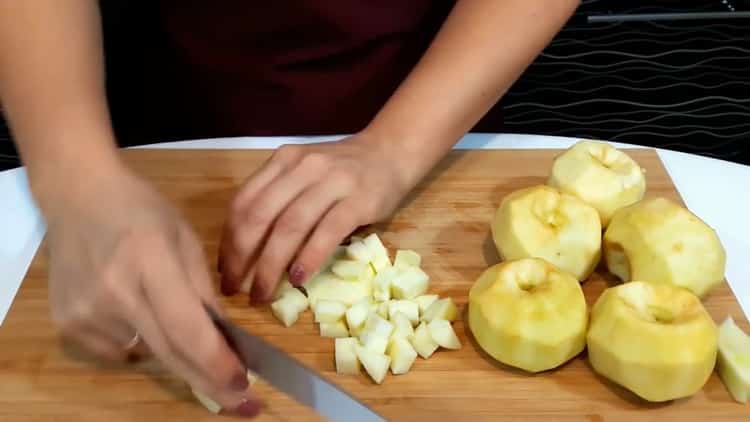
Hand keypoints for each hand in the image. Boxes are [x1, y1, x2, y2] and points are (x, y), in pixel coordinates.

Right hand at [42, 163, 260, 416]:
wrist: (77, 196)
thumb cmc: (141, 211)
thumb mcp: (185, 239)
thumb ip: (204, 291)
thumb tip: (225, 340)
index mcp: (150, 260)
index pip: (187, 328)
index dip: (217, 363)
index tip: (245, 387)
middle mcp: (114, 292)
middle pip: (169, 353)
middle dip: (210, 383)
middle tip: (241, 403)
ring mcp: (86, 312)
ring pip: (148, 352)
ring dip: (172, 348)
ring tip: (161, 305)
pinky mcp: (68, 324)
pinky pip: (119, 350)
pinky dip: (138, 338)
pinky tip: (131, 305)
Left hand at [218, 133, 412, 301]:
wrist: (391, 153)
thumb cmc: (343, 171)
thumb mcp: (304, 173)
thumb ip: (279, 199)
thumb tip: (248, 251)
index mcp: (283, 161)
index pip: (244, 202)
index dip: (227, 240)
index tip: (224, 270)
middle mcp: (303, 167)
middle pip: (259, 216)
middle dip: (241, 257)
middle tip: (234, 288)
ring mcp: (332, 182)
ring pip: (289, 227)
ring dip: (270, 266)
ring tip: (263, 293)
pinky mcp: (358, 200)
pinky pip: (326, 233)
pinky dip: (308, 258)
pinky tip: (297, 279)